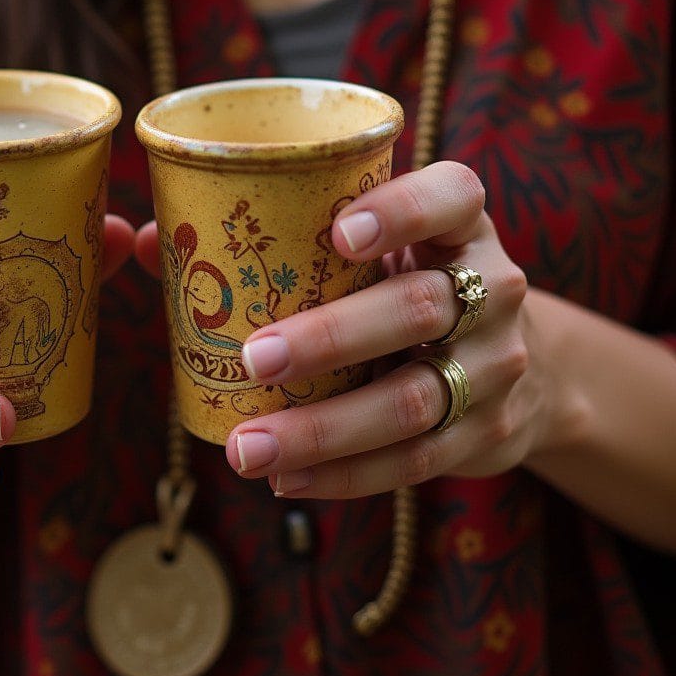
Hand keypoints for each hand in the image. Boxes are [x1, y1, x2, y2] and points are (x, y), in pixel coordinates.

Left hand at [136, 161, 539, 499]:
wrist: (519, 362)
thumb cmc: (405, 282)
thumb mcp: (371, 251)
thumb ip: (274, 238)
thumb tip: (155, 243)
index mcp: (460, 223)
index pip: (451, 197)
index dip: (402, 212)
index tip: (339, 234)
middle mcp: (493, 286)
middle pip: (420, 307)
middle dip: (333, 336)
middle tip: (253, 358)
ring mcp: (496, 364)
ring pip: (413, 399)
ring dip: (324, 429)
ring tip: (245, 448)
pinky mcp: (487, 432)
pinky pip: (415, 461)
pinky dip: (344, 474)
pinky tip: (284, 478)